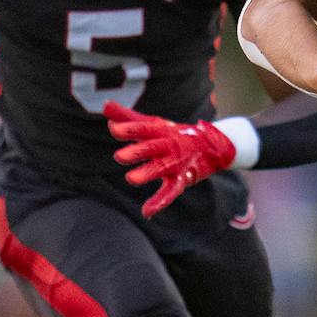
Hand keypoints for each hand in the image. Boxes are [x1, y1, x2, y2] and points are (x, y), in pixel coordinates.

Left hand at [106, 103, 236, 217]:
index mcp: (160, 131)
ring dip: (147, 173)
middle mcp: (168, 145)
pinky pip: (172, 191)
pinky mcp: (182, 178)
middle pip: (151, 148)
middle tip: (119, 157)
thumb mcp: (153, 124)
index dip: (129, 129)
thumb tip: (105, 105)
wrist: (211, 145)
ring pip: (161, 168)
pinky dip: (161, 202)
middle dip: (137, 152)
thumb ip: (128, 117)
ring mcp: (175, 162)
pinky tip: (147, 211)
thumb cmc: (174, 134)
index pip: (143, 128)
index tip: (114, 130)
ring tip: (131, 178)